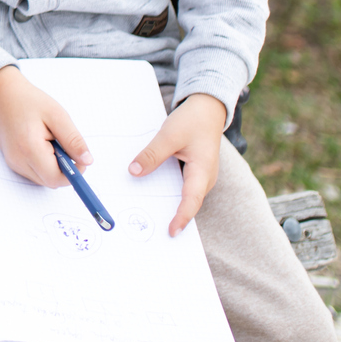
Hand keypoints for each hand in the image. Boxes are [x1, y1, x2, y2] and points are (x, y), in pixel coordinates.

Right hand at [0, 65, 92, 189]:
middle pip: (50, 181)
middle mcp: (18, 161)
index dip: (73, 173)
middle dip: (63, 169)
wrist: (2, 95)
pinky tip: (41, 144)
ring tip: (49, 141)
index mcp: (30, 149)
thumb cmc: (29, 102)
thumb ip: (73, 140)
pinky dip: (44, 163)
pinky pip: (35, 172)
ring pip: (43, 178)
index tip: (78, 157)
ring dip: (54, 166)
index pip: (56, 178)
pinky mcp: (12, 162)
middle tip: (62, 144)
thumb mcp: (57, 116)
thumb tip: (87, 161)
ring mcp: (13, 163)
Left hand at [129, 94, 228, 235]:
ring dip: (170, 206)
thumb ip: (152, 154)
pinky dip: (169, 193)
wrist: (207, 110)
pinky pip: (181, 188)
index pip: (192, 199)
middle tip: (154, 232)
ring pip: (184, 196)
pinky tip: (152, 194)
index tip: (171, 231)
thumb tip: (134, 172)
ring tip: (150, 218)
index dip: (182, 217)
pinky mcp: (194, 173)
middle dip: (174, 217)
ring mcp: (200, 177)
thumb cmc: (192, 121)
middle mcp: (204, 178)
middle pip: (188, 202)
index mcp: (202, 170)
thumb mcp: (169, 134)